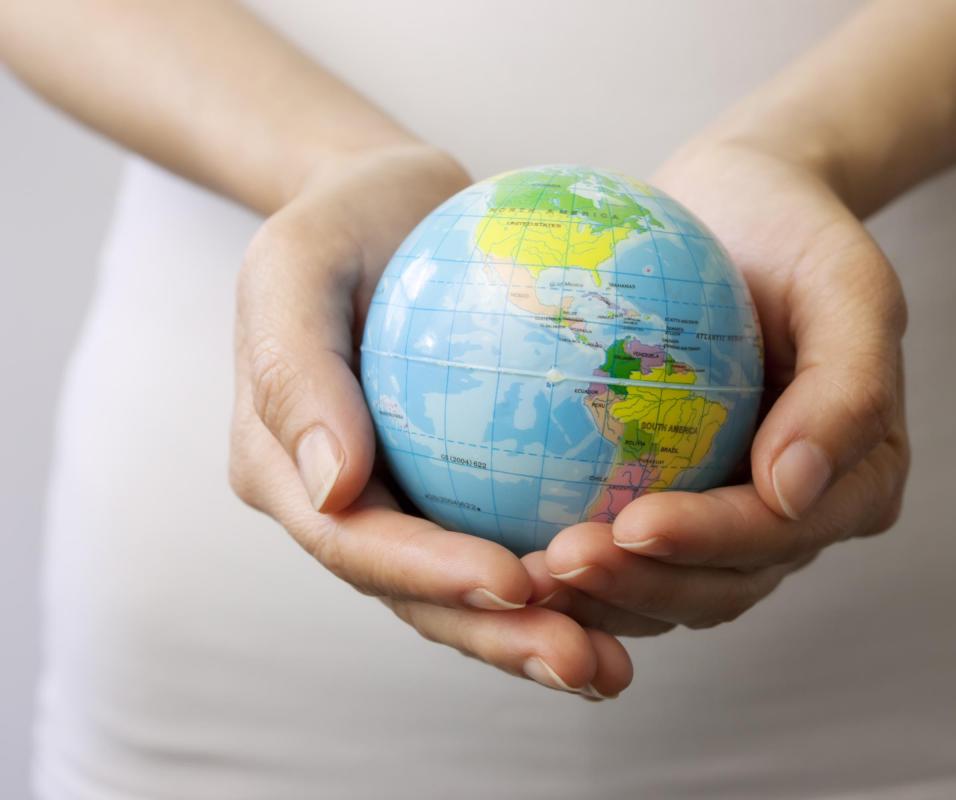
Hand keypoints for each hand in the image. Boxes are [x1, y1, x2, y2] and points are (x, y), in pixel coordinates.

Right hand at [229, 144, 631, 698]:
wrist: (387, 205)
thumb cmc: (336, 222)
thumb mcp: (294, 266)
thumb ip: (296, 374)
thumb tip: (335, 490)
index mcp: (288, 473)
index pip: (358, 546)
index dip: (433, 577)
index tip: (517, 582)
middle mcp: (346, 509)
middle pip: (421, 598)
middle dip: (501, 639)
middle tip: (587, 666)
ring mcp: (407, 504)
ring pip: (475, 591)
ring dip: (545, 633)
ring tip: (618, 667)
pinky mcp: (462, 486)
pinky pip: (520, 533)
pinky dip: (576, 572)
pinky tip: (647, 580)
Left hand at [528, 141, 908, 632]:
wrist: (741, 206)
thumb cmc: (798, 232)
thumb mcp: (848, 283)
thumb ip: (847, 386)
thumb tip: (793, 491)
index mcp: (856, 481)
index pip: (780, 533)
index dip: (707, 543)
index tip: (630, 524)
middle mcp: (798, 515)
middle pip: (721, 585)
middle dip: (641, 587)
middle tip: (555, 563)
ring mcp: (734, 516)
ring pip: (670, 589)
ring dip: (601, 594)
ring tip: (524, 574)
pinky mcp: (678, 498)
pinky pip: (627, 545)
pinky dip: (579, 557)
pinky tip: (508, 542)